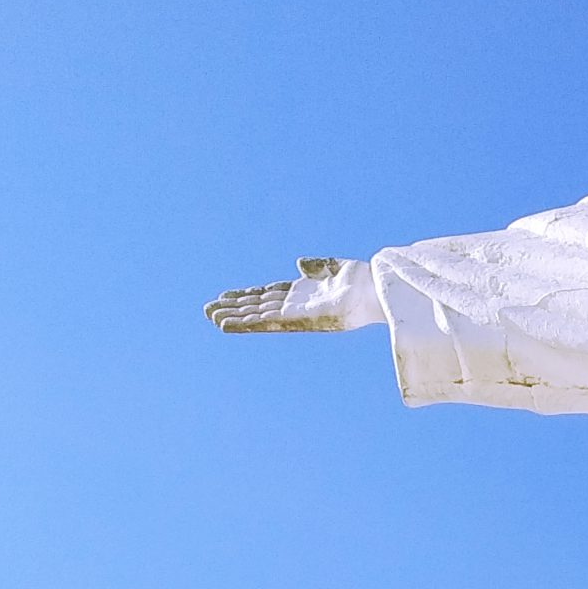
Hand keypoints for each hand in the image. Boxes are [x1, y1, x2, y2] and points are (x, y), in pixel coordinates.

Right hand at [205, 255, 383, 332]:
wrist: (378, 289)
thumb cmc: (363, 280)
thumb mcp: (334, 267)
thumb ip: (317, 265)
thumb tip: (298, 263)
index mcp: (303, 293)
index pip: (268, 295)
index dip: (247, 296)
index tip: (227, 297)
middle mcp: (297, 305)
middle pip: (258, 306)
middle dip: (235, 308)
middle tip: (209, 310)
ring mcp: (297, 314)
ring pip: (258, 317)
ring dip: (235, 318)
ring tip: (212, 319)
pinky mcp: (300, 320)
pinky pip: (269, 323)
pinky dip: (248, 324)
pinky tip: (229, 325)